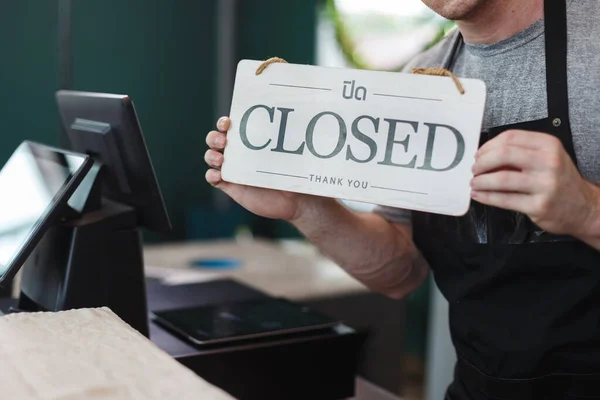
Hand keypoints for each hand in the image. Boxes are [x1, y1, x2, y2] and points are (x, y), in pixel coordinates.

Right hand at [205, 117, 319, 221]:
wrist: (295, 201)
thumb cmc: (296, 174)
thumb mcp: (294, 157)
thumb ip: (295, 143)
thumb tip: (310, 123)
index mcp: (250, 142)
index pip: (231, 127)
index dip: (224, 122)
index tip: (228, 122)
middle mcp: (238, 153)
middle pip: (215, 139)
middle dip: (214, 137)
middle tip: (224, 141)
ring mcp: (233, 169)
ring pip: (212, 157)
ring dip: (211, 155)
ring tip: (221, 160)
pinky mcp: (231, 186)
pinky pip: (213, 178)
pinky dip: (212, 175)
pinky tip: (219, 175)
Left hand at [470, 130, 596, 235]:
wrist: (584, 207)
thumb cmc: (558, 180)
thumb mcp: (547, 158)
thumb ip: (520, 153)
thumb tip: (485, 155)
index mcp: (549, 145)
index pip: (511, 138)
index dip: (488, 146)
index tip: (479, 154)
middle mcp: (549, 162)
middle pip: (504, 155)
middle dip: (482, 162)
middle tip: (474, 169)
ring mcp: (545, 185)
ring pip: (502, 179)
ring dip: (481, 181)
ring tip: (474, 183)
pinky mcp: (539, 206)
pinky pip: (505, 200)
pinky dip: (486, 197)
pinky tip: (478, 195)